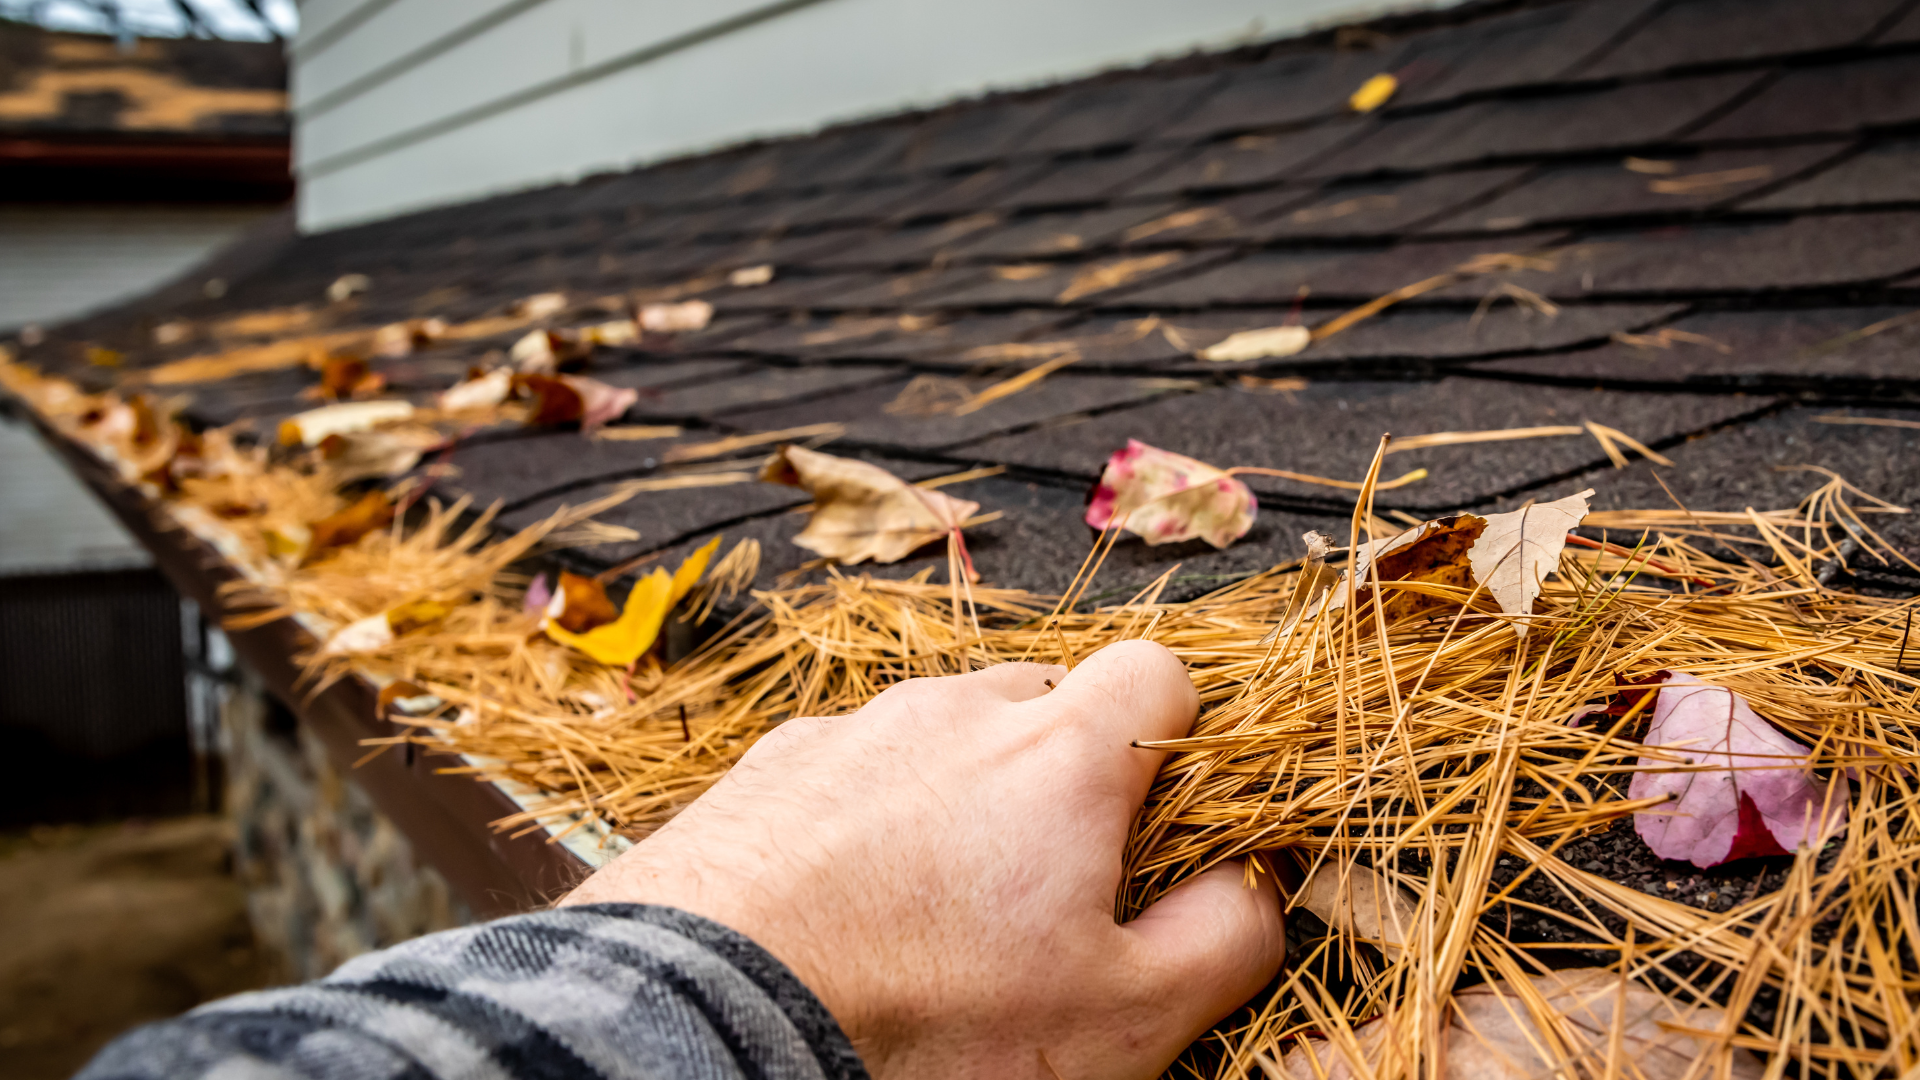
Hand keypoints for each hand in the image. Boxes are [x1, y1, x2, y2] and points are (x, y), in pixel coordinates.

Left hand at [562, 640, 1284, 1078]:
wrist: (707, 1022)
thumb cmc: (921, 1023)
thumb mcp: (1123, 1017)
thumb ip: (1224, 938)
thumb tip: (1255, 887)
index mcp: (1056, 754)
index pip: (1157, 672)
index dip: (1177, 738)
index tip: (1160, 819)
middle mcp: (952, 712)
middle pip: (1045, 698)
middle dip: (1064, 773)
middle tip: (1048, 886)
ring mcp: (852, 732)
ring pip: (943, 733)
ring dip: (961, 796)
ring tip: (934, 909)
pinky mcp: (768, 768)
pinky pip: (851, 767)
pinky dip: (869, 817)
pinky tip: (848, 906)